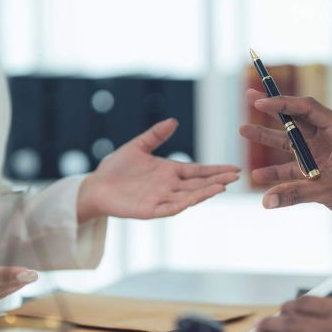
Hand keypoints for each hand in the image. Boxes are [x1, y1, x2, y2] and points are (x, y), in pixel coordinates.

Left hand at [78, 119, 239, 220]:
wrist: (95, 185)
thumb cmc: (115, 168)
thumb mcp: (138, 146)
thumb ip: (155, 135)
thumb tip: (173, 121)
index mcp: (170, 172)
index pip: (198, 171)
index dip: (216, 170)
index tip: (234, 169)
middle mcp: (169, 187)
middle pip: (198, 184)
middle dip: (217, 180)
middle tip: (236, 177)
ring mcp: (161, 199)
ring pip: (189, 196)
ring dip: (206, 192)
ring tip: (222, 186)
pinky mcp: (150, 210)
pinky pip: (172, 207)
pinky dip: (186, 203)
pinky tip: (198, 197)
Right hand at [240, 89, 331, 231]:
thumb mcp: (330, 190)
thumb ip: (296, 194)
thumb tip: (267, 201)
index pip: (307, 109)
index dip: (282, 103)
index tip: (260, 101)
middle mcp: (329, 139)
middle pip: (296, 120)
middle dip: (272, 111)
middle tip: (248, 97)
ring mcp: (323, 155)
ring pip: (291, 143)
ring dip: (269, 139)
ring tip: (244, 130)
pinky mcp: (319, 172)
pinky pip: (294, 168)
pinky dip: (278, 172)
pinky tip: (258, 174)